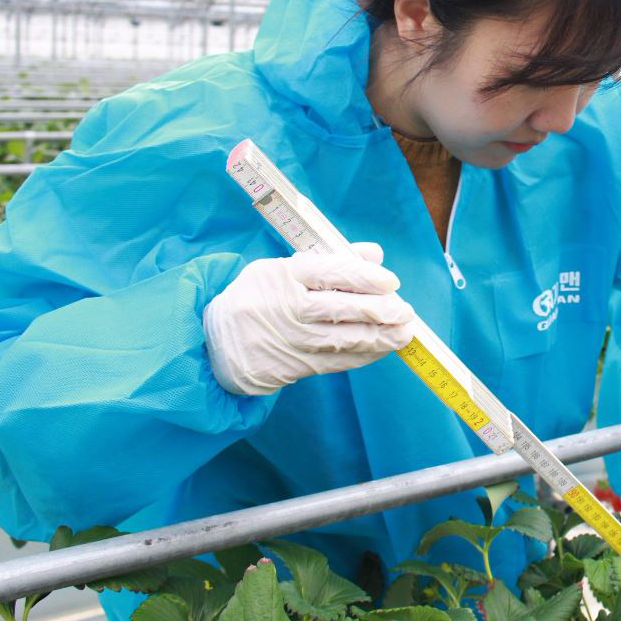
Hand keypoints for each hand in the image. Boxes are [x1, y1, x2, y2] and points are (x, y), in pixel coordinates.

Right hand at [203, 243, 414, 395]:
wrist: (215, 344)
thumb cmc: (259, 297)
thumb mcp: (284, 269)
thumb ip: (332, 260)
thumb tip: (375, 254)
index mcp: (282, 274)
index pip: (331, 272)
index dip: (365, 278)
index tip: (391, 282)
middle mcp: (286, 307)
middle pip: (342, 308)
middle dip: (381, 311)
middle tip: (405, 311)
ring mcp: (289, 339)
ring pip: (344, 339)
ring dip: (381, 337)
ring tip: (405, 333)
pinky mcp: (293, 367)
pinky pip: (338, 361)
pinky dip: (364, 355)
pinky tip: (383, 349)